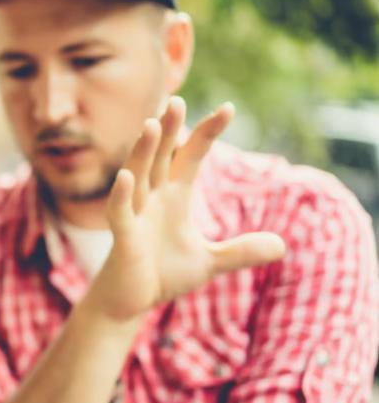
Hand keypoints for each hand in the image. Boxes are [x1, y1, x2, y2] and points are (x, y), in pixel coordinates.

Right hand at [86, 98, 285, 321]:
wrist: (130, 302)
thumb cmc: (162, 275)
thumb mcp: (209, 262)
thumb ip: (240, 251)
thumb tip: (282, 246)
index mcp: (173, 197)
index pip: (190, 156)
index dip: (207, 133)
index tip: (227, 108)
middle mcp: (152, 198)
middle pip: (161, 156)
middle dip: (169, 130)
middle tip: (176, 101)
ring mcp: (134, 214)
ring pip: (138, 175)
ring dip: (144, 151)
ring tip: (152, 124)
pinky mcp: (122, 237)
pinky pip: (119, 211)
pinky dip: (122, 194)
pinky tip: (127, 176)